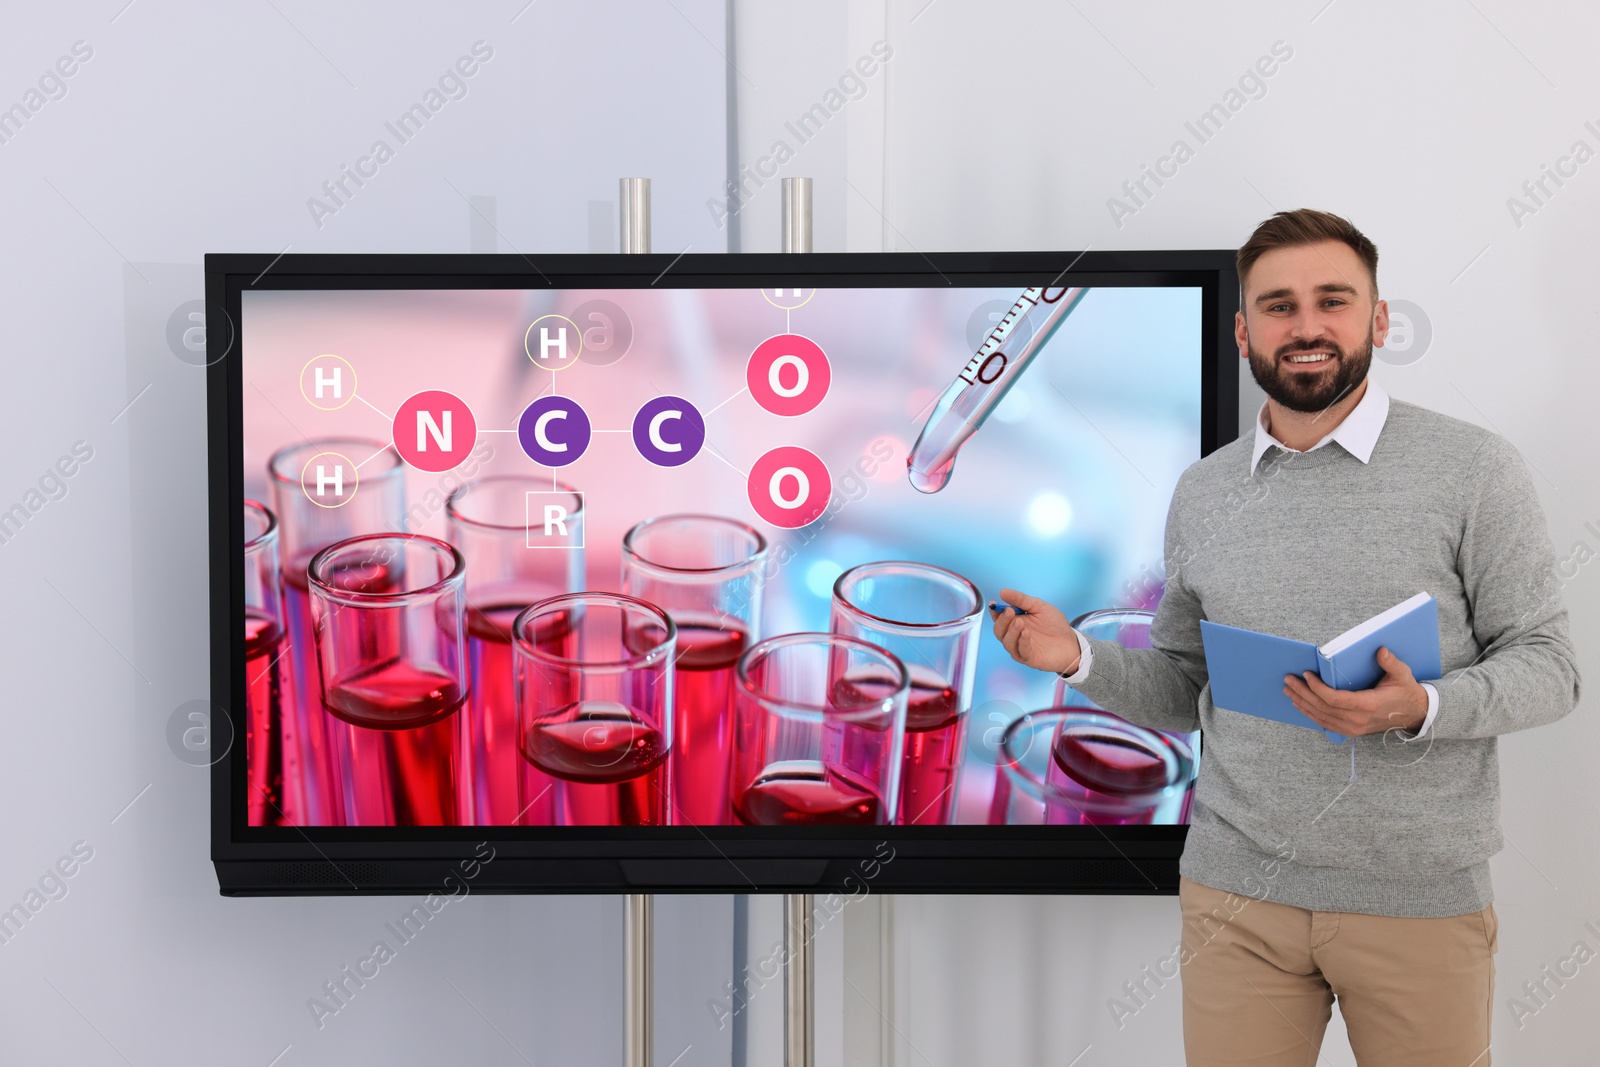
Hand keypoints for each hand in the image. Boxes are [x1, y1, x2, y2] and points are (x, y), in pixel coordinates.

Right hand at [990, 588, 1080, 674]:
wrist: (1071, 641)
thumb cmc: (1055, 625)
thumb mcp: (1039, 606)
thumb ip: (1021, 600)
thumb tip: (1003, 592)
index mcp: (1015, 622)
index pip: (999, 618)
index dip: (995, 611)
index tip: (994, 604)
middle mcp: (1014, 636)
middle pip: (999, 630)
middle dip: (1002, 621)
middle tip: (1010, 612)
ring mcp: (1020, 647)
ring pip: (1007, 642)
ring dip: (1011, 631)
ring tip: (1020, 622)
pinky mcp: (1028, 658)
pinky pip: (1020, 651)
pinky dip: (1021, 641)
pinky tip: (1025, 633)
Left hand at [1284, 646, 1428, 736]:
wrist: (1413, 715)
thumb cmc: (1405, 692)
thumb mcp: (1402, 675)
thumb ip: (1391, 663)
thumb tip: (1381, 650)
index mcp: (1368, 705)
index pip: (1334, 699)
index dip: (1317, 688)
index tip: (1306, 675)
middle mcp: (1358, 720)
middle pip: (1323, 707)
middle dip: (1303, 692)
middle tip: (1288, 680)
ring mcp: (1353, 728)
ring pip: (1321, 717)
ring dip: (1302, 703)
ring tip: (1289, 690)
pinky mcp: (1350, 731)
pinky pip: (1325, 724)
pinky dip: (1310, 714)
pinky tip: (1300, 704)